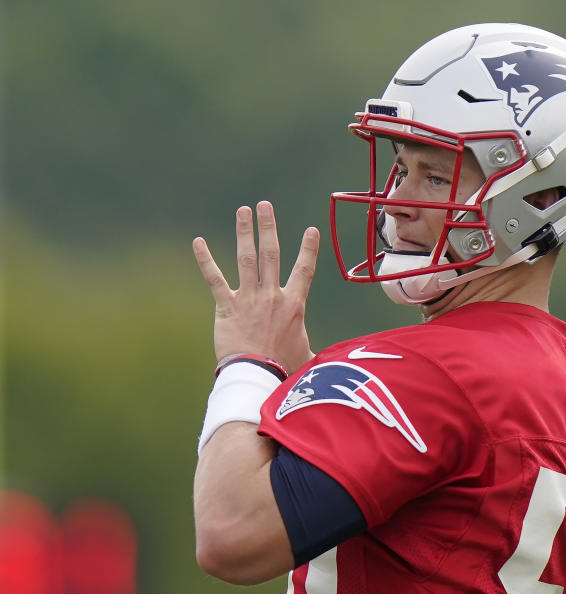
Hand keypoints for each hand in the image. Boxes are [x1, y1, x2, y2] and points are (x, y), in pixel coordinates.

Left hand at [193, 201, 320, 372]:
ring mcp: (249, 300)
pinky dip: (206, 260)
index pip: (304, 270)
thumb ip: (313, 352)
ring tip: (243, 211)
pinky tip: (198, 242)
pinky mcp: (227, 308)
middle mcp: (272, 296)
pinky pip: (215, 280)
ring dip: (244, 233)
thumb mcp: (306, 358)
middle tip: (264, 205)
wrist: (258, 377)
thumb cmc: (284, 370)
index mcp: (294, 305)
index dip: (308, 249)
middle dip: (268, 227)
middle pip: (271, 254)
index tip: (311, 229)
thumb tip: (327, 364)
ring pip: (247, 259)